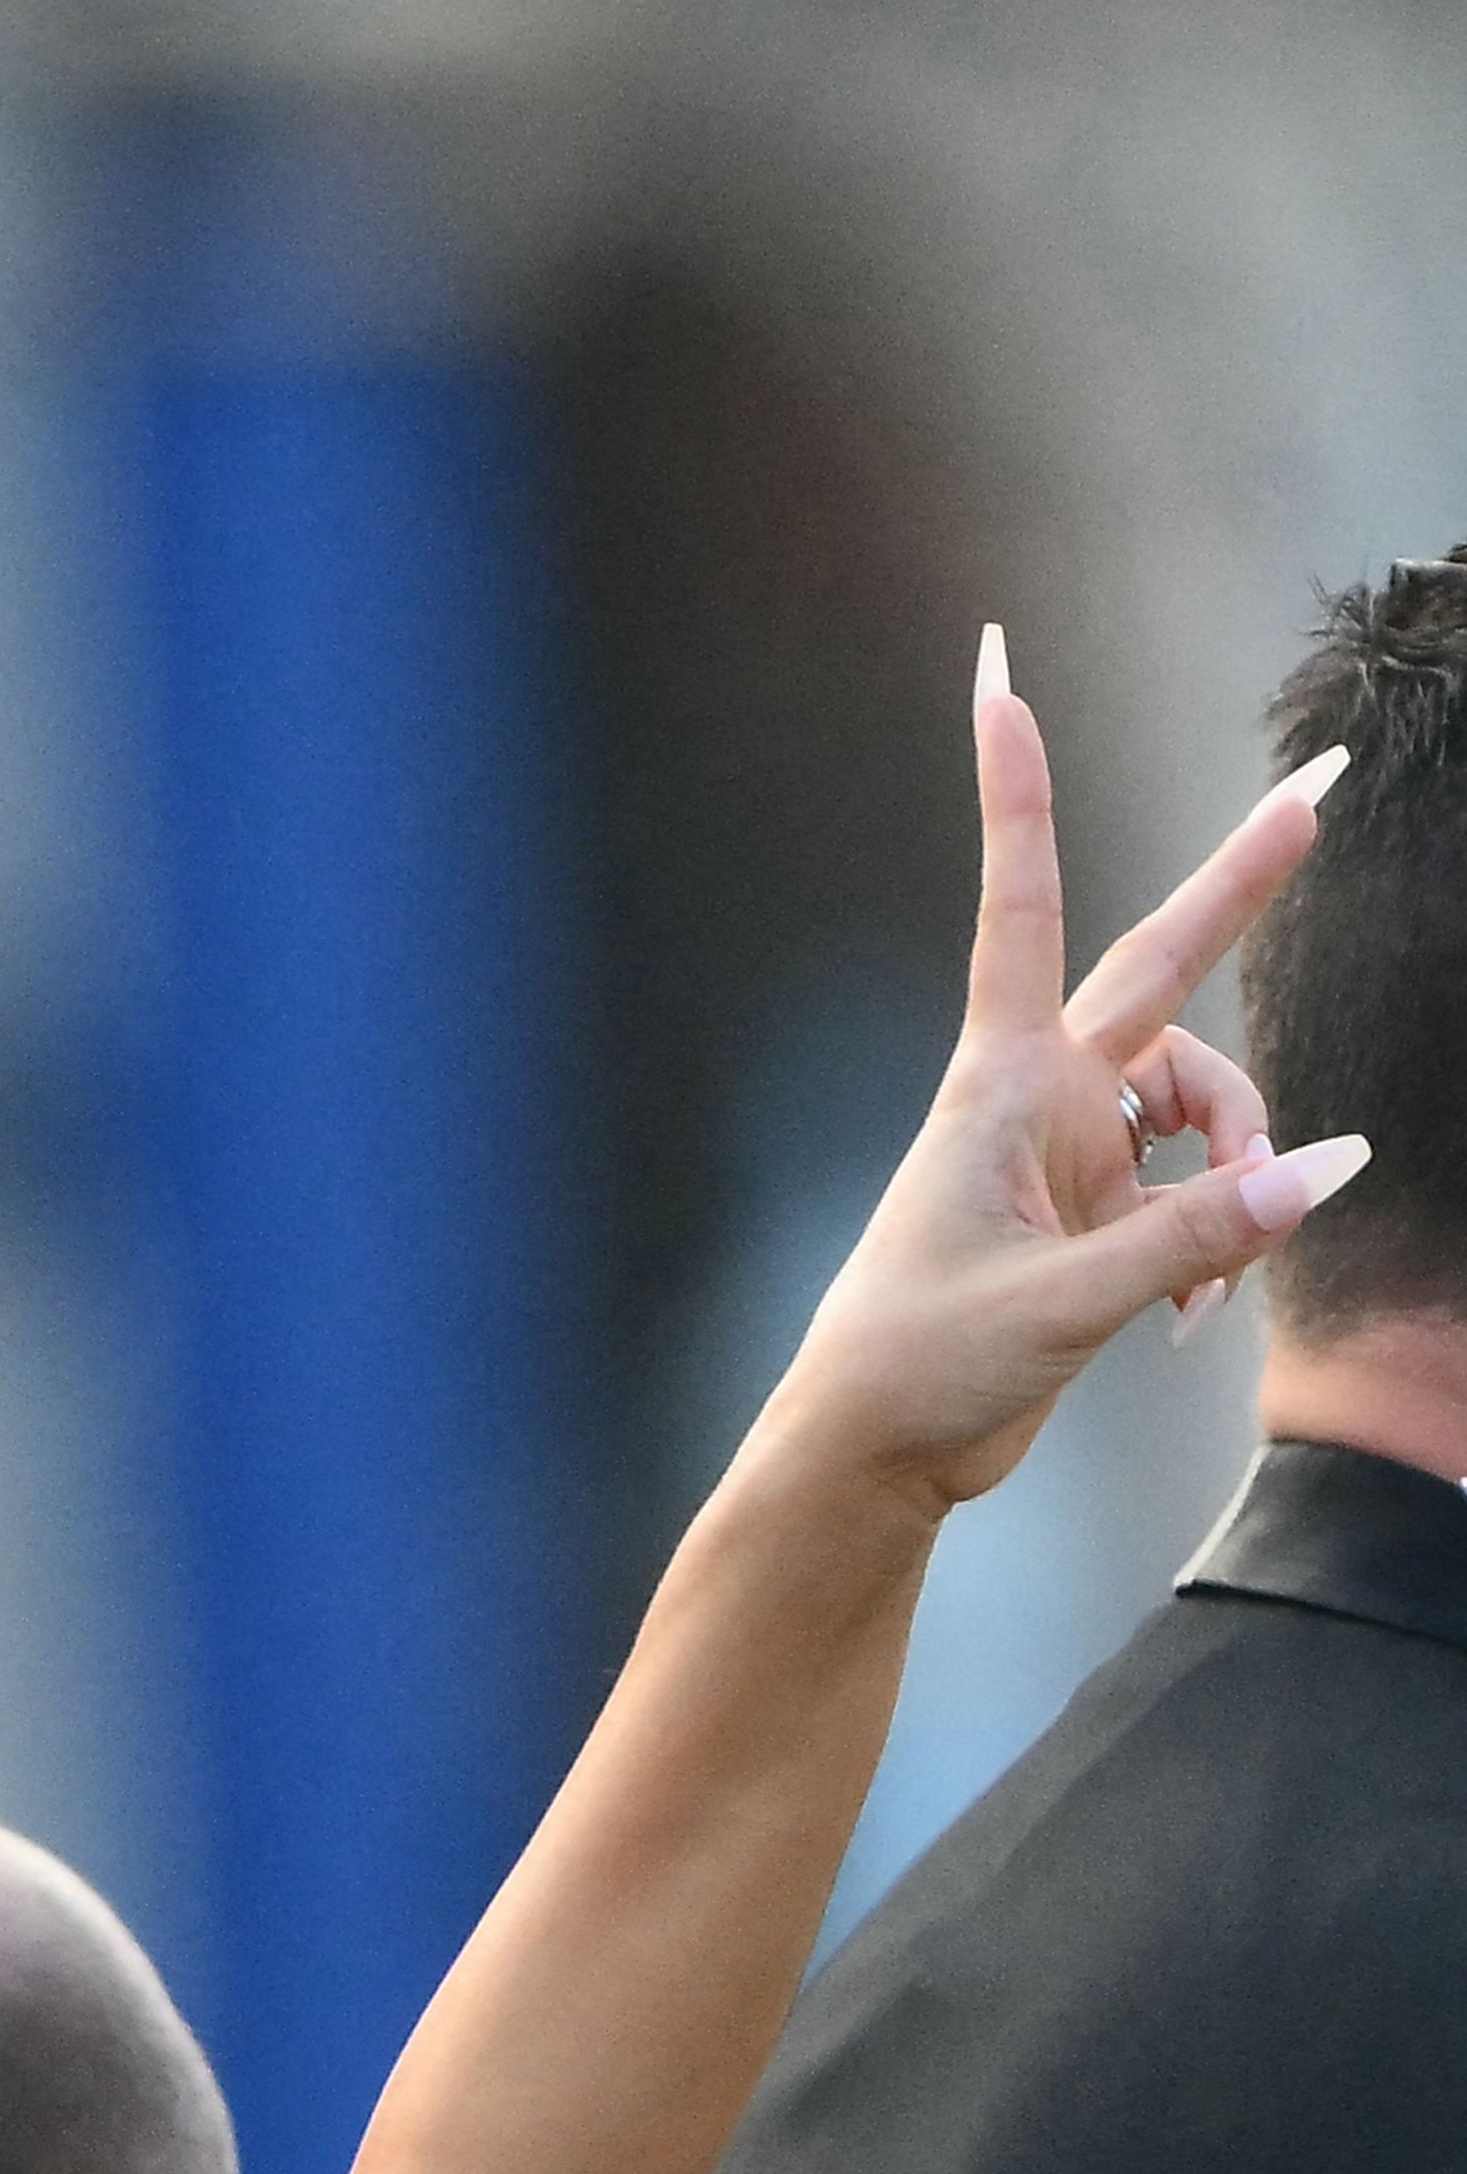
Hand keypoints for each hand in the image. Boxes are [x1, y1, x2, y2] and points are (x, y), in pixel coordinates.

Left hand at [768, 637, 1376, 1510]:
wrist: (872, 1461)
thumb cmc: (920, 1372)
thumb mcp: (1068, 1304)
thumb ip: (1203, 1235)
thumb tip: (1329, 1167)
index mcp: (1001, 1087)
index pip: (1024, 909)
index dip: (1018, 796)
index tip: (999, 685)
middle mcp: (1041, 1100)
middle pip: (1165, 968)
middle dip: (1245, 886)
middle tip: (1324, 784)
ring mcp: (1073, 1154)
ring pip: (1212, 1103)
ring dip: (1249, 1166)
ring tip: (1221, 1269)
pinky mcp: (1098, 1212)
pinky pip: (1205, 1188)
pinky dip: (1225, 1237)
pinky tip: (1194, 1318)